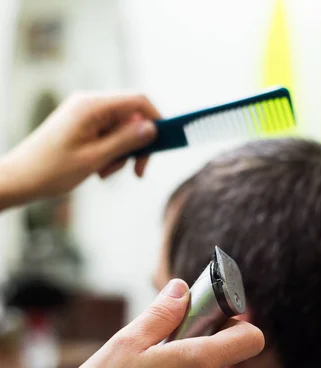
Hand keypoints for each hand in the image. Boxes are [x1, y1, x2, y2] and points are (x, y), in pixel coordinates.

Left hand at [0, 92, 158, 206]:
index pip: (137, 101)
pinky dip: (110, 154)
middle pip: (131, 118)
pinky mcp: (82, 126)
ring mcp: (85, 114)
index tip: (164, 144)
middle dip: (137, 145)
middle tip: (137, 172)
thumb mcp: (95, 158)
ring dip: (122, 154)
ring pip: (121, 130)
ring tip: (105, 173)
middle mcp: (89, 104)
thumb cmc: (52, 169)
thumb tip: (152, 128)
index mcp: (92, 106)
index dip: (156, 120)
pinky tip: (98, 170)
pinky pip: (107, 136)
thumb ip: (125, 142)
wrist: (21, 179)